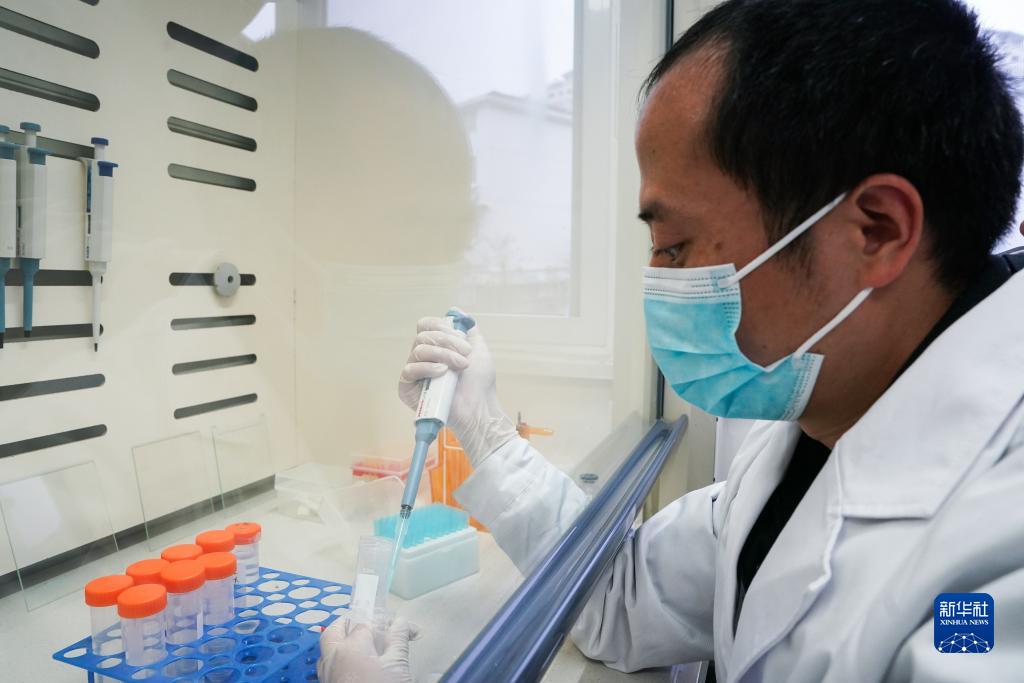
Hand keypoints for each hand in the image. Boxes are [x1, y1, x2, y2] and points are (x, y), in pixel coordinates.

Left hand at [318, 616, 420, 682]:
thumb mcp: (398, 665)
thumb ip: (398, 639)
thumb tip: (400, 623)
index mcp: (350, 646)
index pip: (366, 623)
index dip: (385, 623)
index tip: (400, 627)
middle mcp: (333, 658)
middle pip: (334, 631)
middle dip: (347, 623)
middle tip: (366, 623)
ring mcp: (326, 676)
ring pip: (327, 651)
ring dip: (340, 643)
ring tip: (361, 646)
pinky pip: (327, 668)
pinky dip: (338, 662)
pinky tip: (355, 668)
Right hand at [398, 313, 517, 464]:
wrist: (480, 407)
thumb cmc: (480, 382)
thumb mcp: (478, 348)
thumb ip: (467, 328)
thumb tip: (454, 310)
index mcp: (436, 347)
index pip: (426, 325)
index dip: (442, 327)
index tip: (463, 341)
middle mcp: (423, 358)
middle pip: (422, 335)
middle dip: (447, 341)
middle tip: (465, 355)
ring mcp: (415, 373)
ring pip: (418, 350)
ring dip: (443, 354)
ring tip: (459, 367)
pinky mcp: (408, 389)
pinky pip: (410, 370)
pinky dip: (427, 368)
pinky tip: (442, 373)